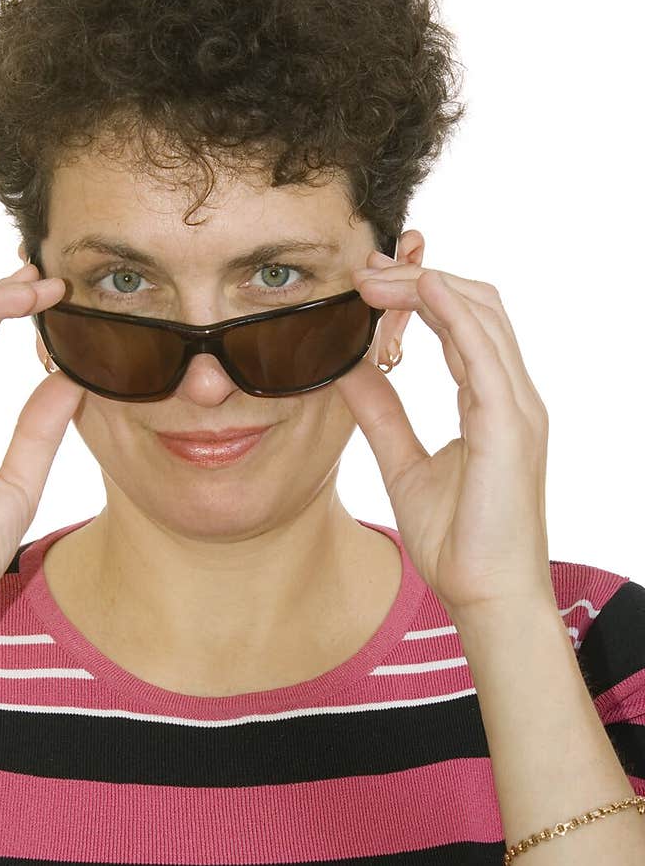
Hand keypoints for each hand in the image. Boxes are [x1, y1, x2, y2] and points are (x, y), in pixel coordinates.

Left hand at [334, 252, 552, 617]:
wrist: (488, 597)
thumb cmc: (459, 542)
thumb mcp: (403, 464)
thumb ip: (381, 414)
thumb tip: (349, 370)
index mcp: (492, 404)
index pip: (461, 324)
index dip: (418, 294)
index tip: (367, 282)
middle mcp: (511, 396)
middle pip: (475, 306)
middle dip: (419, 277)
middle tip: (363, 268)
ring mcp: (516, 408)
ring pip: (480, 315)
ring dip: (425, 285)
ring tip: (372, 276)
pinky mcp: (509, 426)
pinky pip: (482, 352)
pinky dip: (452, 313)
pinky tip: (418, 289)